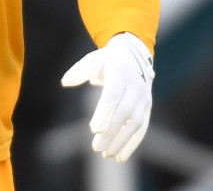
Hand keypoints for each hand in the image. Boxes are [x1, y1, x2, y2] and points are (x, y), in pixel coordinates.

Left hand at [60, 31, 153, 162]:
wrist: (133, 55)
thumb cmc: (106, 60)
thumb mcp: (92, 60)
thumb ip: (79, 71)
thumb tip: (65, 82)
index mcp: (120, 72)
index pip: (113, 95)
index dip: (104, 112)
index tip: (94, 129)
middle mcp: (135, 86)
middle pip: (125, 112)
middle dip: (111, 131)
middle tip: (96, 147)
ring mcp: (144, 98)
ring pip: (136, 123)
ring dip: (122, 141)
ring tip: (106, 154)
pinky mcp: (147, 108)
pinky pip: (142, 128)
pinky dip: (132, 143)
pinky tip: (120, 157)